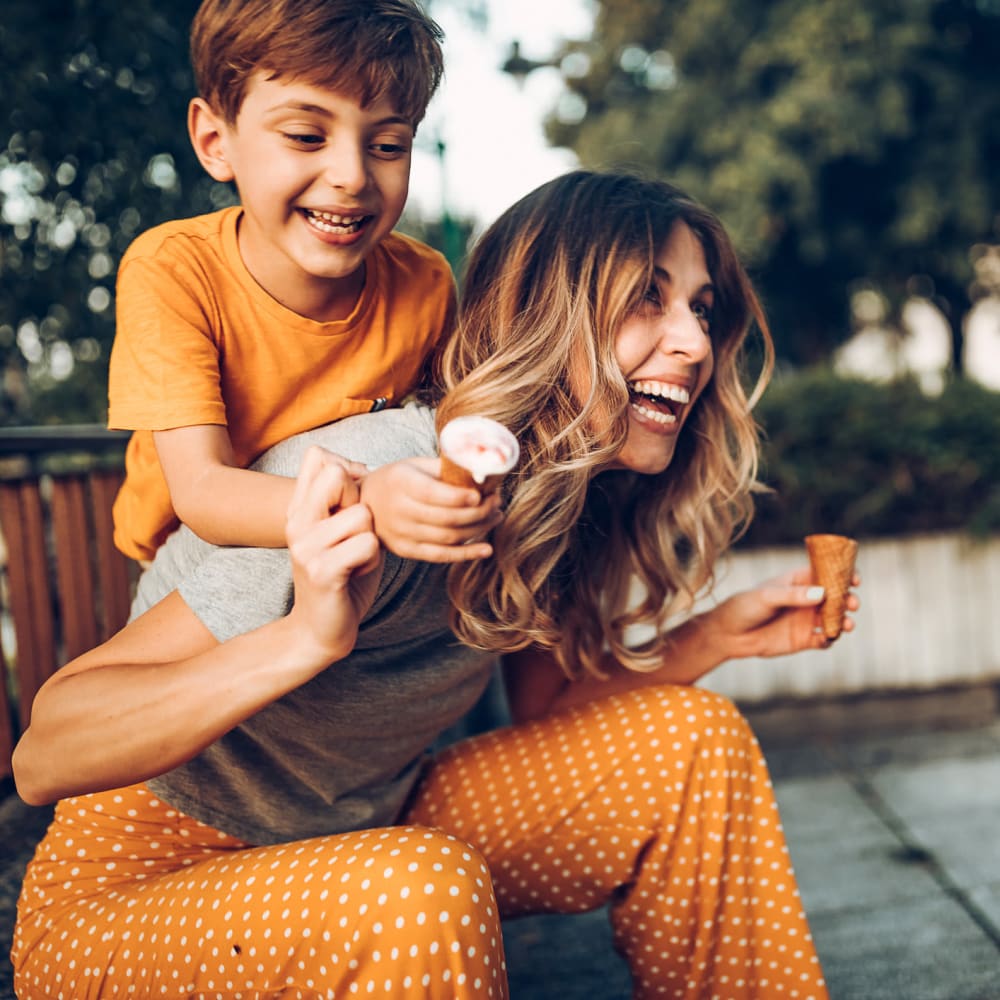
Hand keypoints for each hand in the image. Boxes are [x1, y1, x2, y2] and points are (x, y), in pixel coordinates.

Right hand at [285, 446, 382, 662]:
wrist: (320, 629)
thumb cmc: (342, 574)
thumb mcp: (340, 529)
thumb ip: (345, 499)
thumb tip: (358, 466)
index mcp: (298, 509)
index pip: (318, 456)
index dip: (348, 471)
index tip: (350, 502)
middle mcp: (296, 522)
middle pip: (338, 475)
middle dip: (361, 502)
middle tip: (354, 534)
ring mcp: (306, 546)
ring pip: (362, 514)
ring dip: (371, 539)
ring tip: (355, 559)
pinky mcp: (322, 571)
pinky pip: (367, 544)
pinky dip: (372, 560)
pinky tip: (356, 573)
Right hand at [360, 458, 502, 562]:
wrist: (365, 502)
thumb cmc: (398, 479)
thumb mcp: (416, 464)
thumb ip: (445, 468)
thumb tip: (482, 473)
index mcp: (400, 482)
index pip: (433, 494)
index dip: (460, 497)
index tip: (482, 494)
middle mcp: (398, 510)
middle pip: (445, 518)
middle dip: (479, 512)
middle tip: (497, 502)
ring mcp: (401, 534)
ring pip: (448, 538)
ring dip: (478, 529)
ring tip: (496, 517)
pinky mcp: (406, 551)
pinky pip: (441, 556)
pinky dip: (466, 554)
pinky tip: (486, 549)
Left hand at [696, 565, 860, 661]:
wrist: (729, 634)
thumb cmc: (745, 606)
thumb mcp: (767, 597)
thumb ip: (793, 595)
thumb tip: (821, 593)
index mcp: (799, 581)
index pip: (827, 574)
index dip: (844, 574)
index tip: (854, 578)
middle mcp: (807, 599)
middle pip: (836, 597)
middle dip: (848, 599)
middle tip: (852, 603)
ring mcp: (807, 619)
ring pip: (835, 619)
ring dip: (844, 620)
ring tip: (846, 624)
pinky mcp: (804, 639)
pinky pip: (825, 640)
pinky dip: (830, 639)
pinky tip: (827, 638)